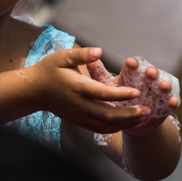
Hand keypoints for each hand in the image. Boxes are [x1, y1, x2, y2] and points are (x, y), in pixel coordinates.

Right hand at [30, 47, 147, 134]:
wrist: (33, 91)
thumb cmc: (48, 70)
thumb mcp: (62, 57)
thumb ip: (81, 55)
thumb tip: (99, 51)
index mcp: (78, 88)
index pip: (103, 94)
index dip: (121, 94)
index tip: (138, 92)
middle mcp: (79, 105)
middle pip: (108, 114)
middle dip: (130, 114)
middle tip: (147, 110)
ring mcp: (79, 116)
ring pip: (106, 125)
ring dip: (125, 123)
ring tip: (142, 118)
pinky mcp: (78, 122)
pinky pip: (99, 129)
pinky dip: (114, 128)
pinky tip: (126, 124)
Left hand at [88, 57, 179, 133]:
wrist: (130, 119)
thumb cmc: (116, 99)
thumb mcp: (106, 87)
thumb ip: (98, 73)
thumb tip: (87, 59)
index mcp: (132, 75)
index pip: (133, 67)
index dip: (133, 65)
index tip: (130, 63)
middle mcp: (146, 80)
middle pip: (150, 74)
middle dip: (151, 72)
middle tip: (150, 72)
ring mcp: (157, 92)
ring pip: (161, 86)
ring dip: (164, 85)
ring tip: (164, 86)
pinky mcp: (164, 104)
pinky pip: (170, 101)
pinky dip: (172, 101)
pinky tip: (173, 101)